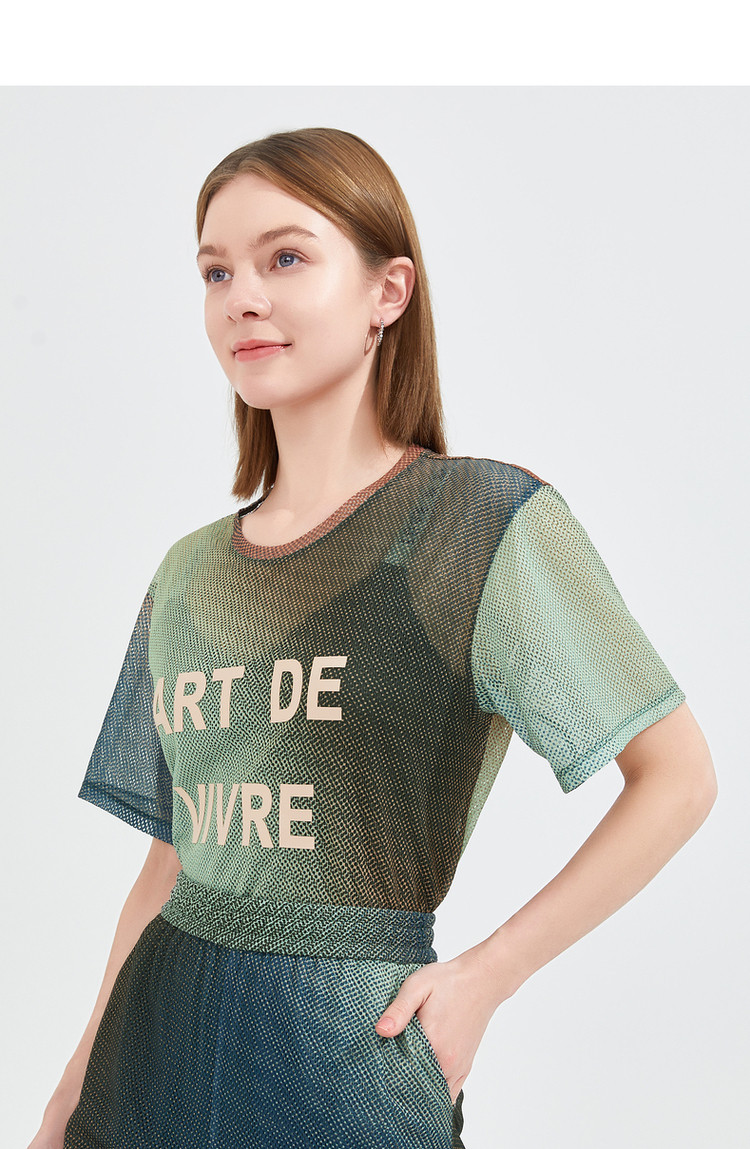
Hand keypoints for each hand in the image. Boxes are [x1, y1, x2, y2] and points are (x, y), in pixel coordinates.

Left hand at [374, 942, 512, 1106]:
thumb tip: (380, 1031)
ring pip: (434, 1094)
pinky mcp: (465, 1067)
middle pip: (417, 1086)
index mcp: (433, 1044)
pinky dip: (436, 1093)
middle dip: (400, 1083)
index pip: (402, 1073)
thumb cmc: (449, 981)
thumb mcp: (418, 986)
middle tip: (386, 1071)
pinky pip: (449, 1093)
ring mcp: (458, 1067)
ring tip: (403, 1077)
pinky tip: (424, 1085)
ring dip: (418, 1089)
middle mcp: (447, 1062)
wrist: (481, 979)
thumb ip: (399, 1009)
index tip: (377, 1065)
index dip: (387, 1072)